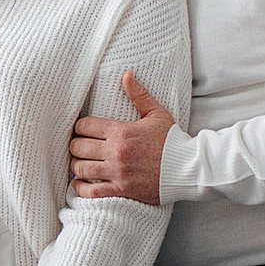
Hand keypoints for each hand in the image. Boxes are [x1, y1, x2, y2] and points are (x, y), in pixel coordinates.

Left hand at [68, 70, 170, 203]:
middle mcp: (116, 152)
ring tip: (81, 162)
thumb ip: (138, 94)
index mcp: (121, 131)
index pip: (84, 126)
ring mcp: (117, 172)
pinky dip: (81, 187)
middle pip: (78, 147)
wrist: (188, 169)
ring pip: (81, 168)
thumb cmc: (172, 141)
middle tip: (80, 146)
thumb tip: (126, 74)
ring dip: (77, 165)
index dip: (80, 127)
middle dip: (76, 145)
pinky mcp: (121, 190)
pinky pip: (91, 191)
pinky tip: (80, 183)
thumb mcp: (157, 113)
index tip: (83, 130)